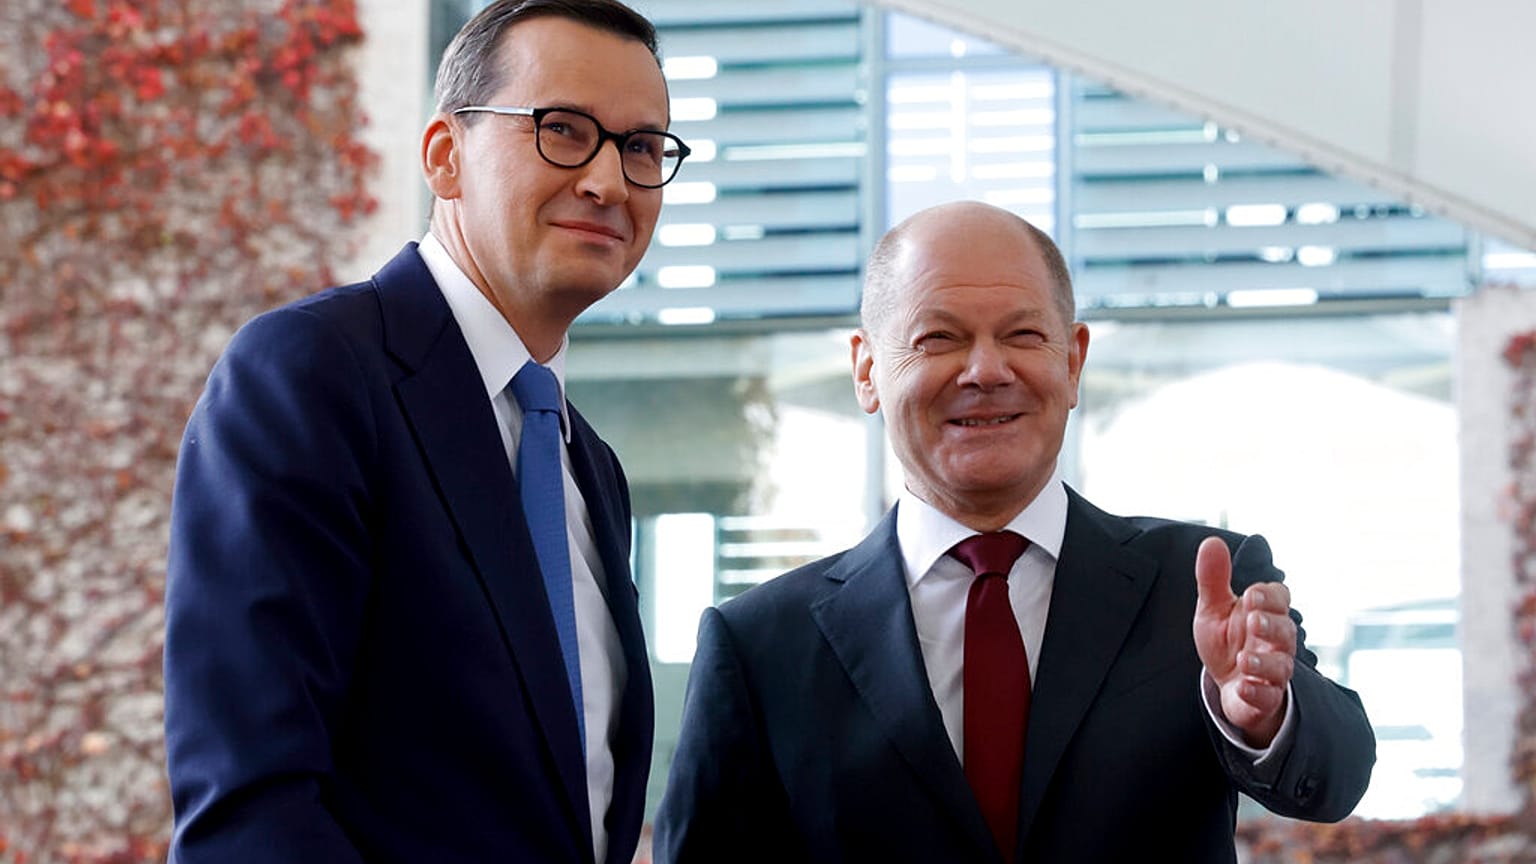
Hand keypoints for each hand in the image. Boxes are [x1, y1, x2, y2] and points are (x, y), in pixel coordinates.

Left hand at [1192, 536, 1294, 746]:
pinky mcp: (1265, 698)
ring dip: (1264, 661)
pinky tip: (1244, 684)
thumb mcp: (1214, 609)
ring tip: (1244, 657)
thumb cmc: (1228, 642)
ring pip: (1280, 665)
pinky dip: (1257, 691)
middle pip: (1285, 630)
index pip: (1280, 599)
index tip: (1251, 595)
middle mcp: (1276, 641)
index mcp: (1265, 613)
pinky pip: (1268, 696)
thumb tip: (1212, 541)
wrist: (1227, 686)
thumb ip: (1213, 578)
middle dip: (1271, 625)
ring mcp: (1273, 671)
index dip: (1269, 596)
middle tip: (1252, 621)